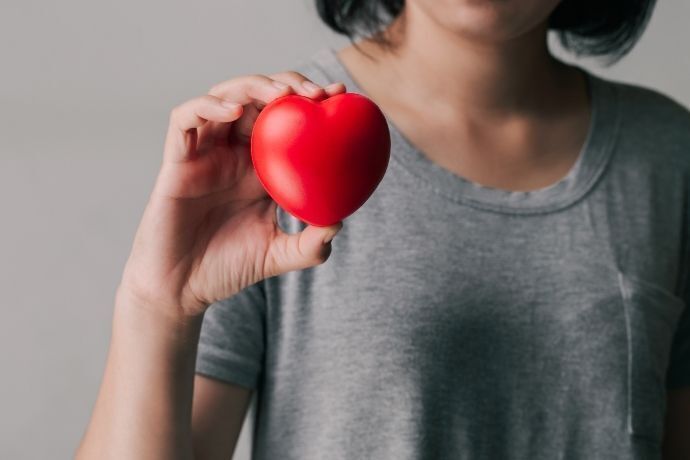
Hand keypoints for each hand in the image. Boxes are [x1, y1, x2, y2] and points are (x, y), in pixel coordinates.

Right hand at [119, 72, 345, 317]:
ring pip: (224, 96)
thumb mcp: (278, 255)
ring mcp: (205, 153)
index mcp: (259, 167)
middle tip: (317, 93)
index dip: (310, 101)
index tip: (341, 95)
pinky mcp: (176, 160)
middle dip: (288, 84)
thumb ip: (310, 245)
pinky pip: (184, 120)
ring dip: (253, 86)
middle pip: (258, 97)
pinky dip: (207, 107)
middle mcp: (233, 152)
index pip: (285, 119)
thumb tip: (338, 222)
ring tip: (282, 94)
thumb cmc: (227, 268)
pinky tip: (234, 111)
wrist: (181, 289)